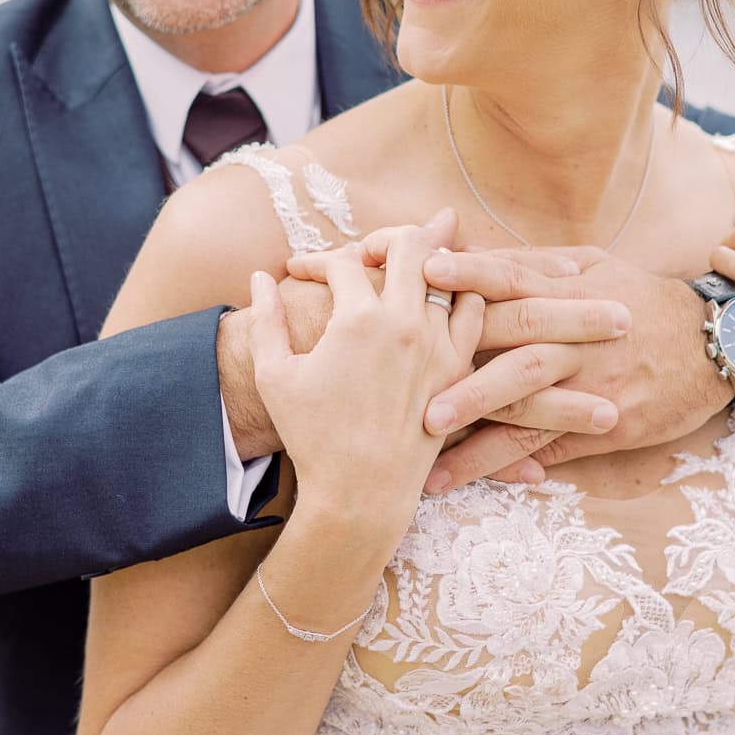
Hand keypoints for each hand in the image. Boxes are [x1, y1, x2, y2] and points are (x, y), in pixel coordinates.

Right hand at [248, 223, 483, 543]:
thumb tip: (259, 277)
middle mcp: (405, 323)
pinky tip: (437, 301)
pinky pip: (475, 309)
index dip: (315, 261)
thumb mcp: (274, 376)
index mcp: (357, 320)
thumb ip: (265, 319)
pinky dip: (461, 293)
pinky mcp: (459, 366)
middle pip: (407, 243)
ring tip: (400, 273)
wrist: (360, 493)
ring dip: (424, 261)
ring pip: (448, 270)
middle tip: (361, 258)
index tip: (299, 273)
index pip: (342, 261)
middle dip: (380, 240)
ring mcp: (439, 343)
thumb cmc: (312, 438)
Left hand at [414, 246, 730, 491]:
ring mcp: (592, 387)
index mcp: (572, 293)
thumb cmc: (642, 298)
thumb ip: (532, 264)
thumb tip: (468, 252)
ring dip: (475, 433)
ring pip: (527, 409)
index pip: (514, 279)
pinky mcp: (604, 427)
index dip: (471, 274)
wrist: (716, 345)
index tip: (425, 272)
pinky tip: (468, 477)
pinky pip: (550, 447)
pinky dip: (509, 463)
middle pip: (513, 351)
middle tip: (406, 388)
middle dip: (459, 370)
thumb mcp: (596, 266)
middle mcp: (578, 341)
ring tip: (425, 454)